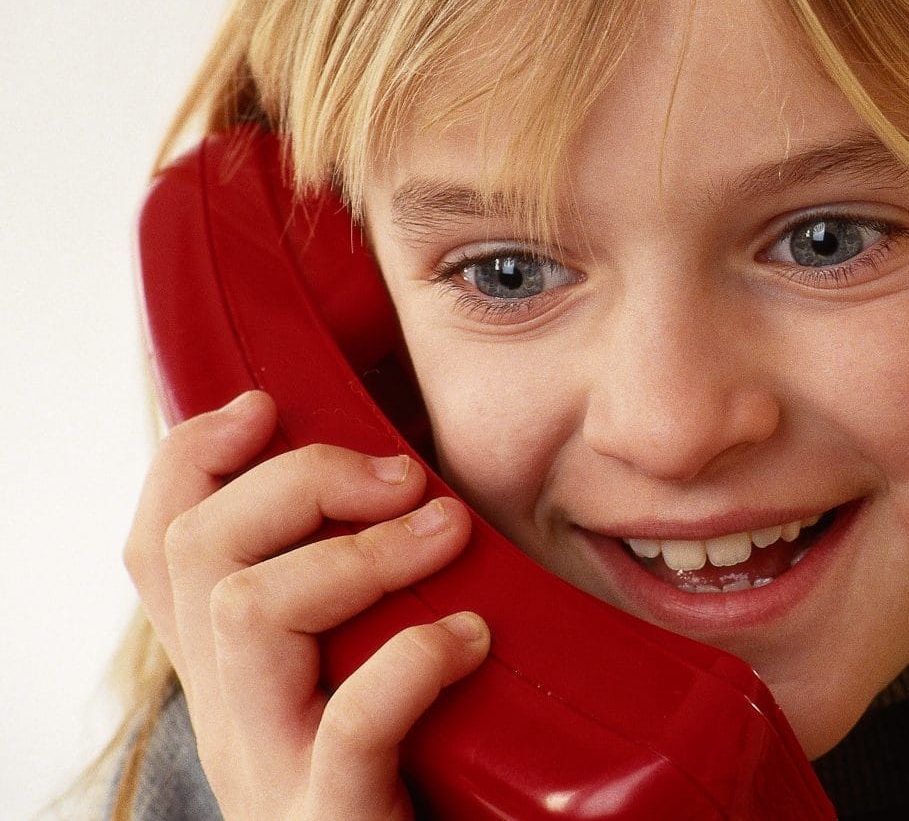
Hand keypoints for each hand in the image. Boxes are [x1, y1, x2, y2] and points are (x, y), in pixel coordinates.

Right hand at [124, 390, 489, 819]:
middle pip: (197, 553)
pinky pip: (346, 724)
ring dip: (356, 552)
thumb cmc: (413, 787)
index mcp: (235, 677)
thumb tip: (412, 487)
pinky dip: (410, 661)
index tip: (265, 406)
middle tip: (402, 475)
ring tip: (444, 533)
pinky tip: (470, 640)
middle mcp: (232, 719)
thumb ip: (362, 601)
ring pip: (247, 612)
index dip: (189, 459)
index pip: (159, 547)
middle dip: (299, 480)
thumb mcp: (364, 674)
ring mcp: (271, 776)